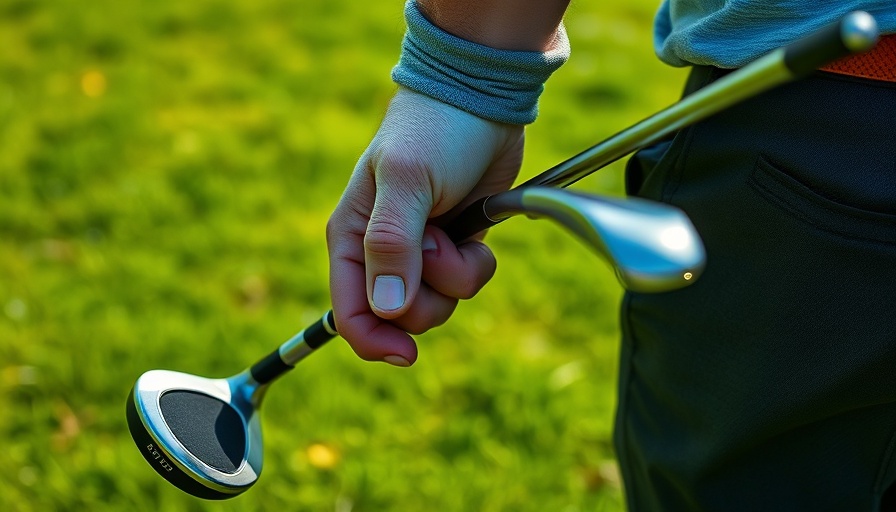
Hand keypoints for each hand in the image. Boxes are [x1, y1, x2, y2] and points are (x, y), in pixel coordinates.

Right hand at [327, 86, 523, 365]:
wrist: (481, 101)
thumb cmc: (433, 131)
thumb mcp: (405, 181)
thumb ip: (392, 244)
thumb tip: (387, 309)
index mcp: (351, 238)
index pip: (349, 312)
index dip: (374, 341)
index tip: (407, 353)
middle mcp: (380, 252)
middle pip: (399, 318)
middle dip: (428, 298)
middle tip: (438, 249)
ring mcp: (419, 253)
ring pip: (436, 305)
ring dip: (456, 278)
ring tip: (457, 233)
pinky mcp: (454, 248)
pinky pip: (465, 286)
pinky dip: (477, 267)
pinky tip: (477, 234)